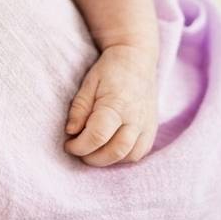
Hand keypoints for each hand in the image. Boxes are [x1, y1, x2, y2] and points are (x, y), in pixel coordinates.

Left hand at [63, 44, 158, 165]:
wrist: (136, 59)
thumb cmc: (109, 69)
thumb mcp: (89, 82)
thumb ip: (80, 108)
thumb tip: (70, 132)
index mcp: (117, 105)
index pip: (98, 136)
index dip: (80, 146)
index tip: (68, 145)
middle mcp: (135, 118)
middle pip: (114, 152)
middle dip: (92, 157)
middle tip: (78, 150)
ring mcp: (147, 125)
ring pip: (128, 157)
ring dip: (107, 160)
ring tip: (91, 150)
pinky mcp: (152, 129)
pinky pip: (138, 153)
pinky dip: (122, 157)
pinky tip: (108, 149)